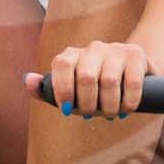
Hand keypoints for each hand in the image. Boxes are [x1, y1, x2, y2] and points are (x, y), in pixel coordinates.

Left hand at [23, 41, 152, 119]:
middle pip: (85, 77)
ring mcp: (115, 49)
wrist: (133, 70)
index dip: (63, 90)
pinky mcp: (135, 55)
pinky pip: (131, 82)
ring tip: (110, 114)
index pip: (61, 65)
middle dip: (87, 104)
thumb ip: (46, 89)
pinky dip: (128, 102)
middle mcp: (93, 48)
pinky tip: (126, 109)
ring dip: (108, 106)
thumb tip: (28, 80)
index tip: (67, 110)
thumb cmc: (95, 86)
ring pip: (107, 81)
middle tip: (91, 115)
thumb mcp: (70, 89)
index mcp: (72, 55)